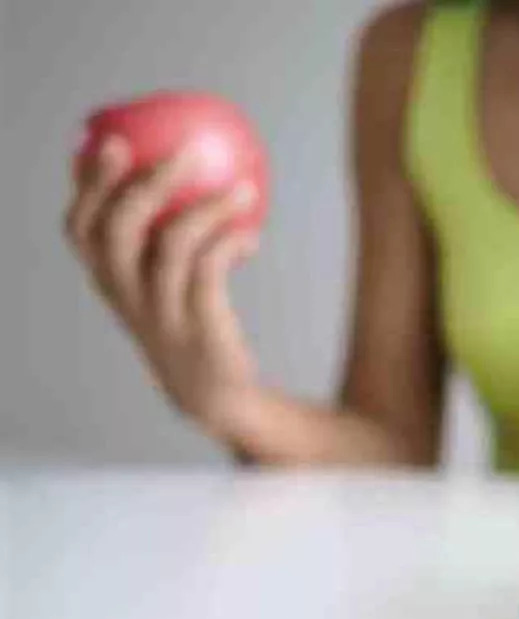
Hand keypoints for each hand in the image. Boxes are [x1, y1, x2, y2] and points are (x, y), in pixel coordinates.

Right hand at [65, 137, 262, 438]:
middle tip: (183, 151)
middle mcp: (125, 295)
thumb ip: (166, 236)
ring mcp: (159, 313)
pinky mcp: (197, 327)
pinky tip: (252, 233)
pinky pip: (211, 271)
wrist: (216, 394)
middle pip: (116, 229)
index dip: (88, 184)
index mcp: (110, 280)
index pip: (80, 227)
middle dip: (143, 182)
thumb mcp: (168, 281)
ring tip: (244, 187)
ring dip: (210, 208)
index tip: (108, 139)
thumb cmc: (194, 322)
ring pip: (171, 245)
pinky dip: (231, 243)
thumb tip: (193, 170)